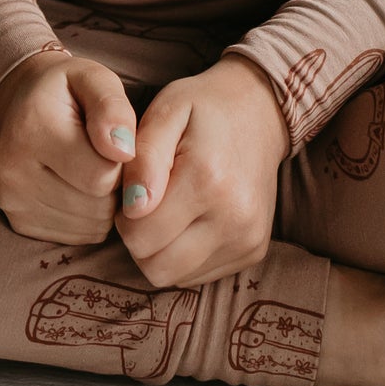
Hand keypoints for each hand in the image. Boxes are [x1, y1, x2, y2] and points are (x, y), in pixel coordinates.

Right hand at [0, 49, 137, 245]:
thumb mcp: (95, 79)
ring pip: (92, 226)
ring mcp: (13, 202)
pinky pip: (80, 237)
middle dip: (115, 184)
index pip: (102, 176)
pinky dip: (90, 217)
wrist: (22, 104)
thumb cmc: (68, 92)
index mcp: (33, 128)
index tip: (115, 141)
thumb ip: (113, 108)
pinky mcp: (19, 223)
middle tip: (104, 155)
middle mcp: (14, 171)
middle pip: (99, 206)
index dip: (123, 161)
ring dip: (105, 203)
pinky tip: (78, 187)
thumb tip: (124, 151)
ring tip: (90, 168)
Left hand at [116, 59, 289, 288]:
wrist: (260, 112)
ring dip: (162, 251)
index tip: (133, 190)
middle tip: (147, 204)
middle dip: (140, 240)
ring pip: (176, 277)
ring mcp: (248, 239)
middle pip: (157, 267)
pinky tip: (191, 221)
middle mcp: (234, 217)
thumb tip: (133, 207)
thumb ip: (143, 157)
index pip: (138, 236)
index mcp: (206, 179)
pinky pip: (199, 276)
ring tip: (169, 211)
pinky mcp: (254, 251)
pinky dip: (185, 255)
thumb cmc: (203, 109)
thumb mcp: (166, 112)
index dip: (124, 216)